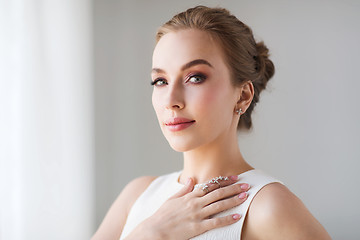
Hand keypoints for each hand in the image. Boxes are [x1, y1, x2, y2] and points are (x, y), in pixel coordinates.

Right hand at [125, 175, 249, 239]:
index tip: (234, 177)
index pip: (210, 185)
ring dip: (233, 200)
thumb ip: (183, 189)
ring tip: (245, 196)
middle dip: (234, 188)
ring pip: (219, 205)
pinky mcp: (198, 227)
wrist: (155, 230)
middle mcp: (195, 203)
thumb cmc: (162, 215)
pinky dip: (227, 218)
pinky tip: (237, 216)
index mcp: (190, 195)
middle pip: (218, 193)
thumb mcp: (172, 199)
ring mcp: (197, 214)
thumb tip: (191, 179)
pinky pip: (216, 222)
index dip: (224, 181)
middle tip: (246, 185)